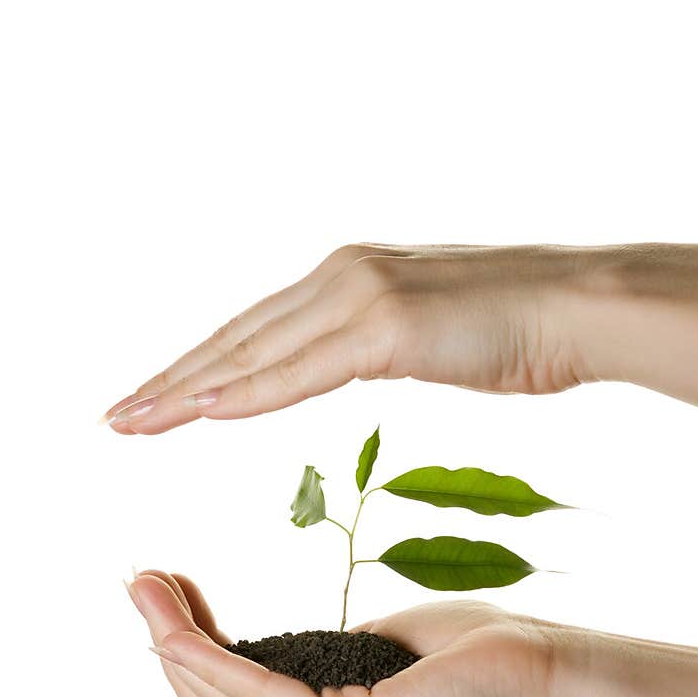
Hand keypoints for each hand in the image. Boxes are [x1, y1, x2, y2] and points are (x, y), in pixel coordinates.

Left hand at [103, 245, 586, 433]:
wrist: (579, 306)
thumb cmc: (518, 328)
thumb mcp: (430, 335)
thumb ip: (380, 343)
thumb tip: (359, 358)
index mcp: (348, 279)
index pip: (255, 330)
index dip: (200, 366)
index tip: (158, 396)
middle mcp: (341, 277)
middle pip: (237, 339)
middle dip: (172, 380)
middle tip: (118, 414)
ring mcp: (361, 296)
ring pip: (254, 352)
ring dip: (188, 390)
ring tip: (135, 420)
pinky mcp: (385, 326)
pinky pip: (300, 370)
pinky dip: (248, 393)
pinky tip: (204, 411)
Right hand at [127, 571, 558, 696]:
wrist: (547, 673)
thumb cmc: (471, 658)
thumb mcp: (369, 655)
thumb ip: (314, 663)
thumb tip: (266, 646)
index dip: (188, 661)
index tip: (166, 597)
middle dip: (169, 644)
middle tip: (140, 581)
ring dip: (176, 641)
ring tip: (147, 583)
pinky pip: (258, 690)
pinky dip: (213, 652)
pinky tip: (188, 616)